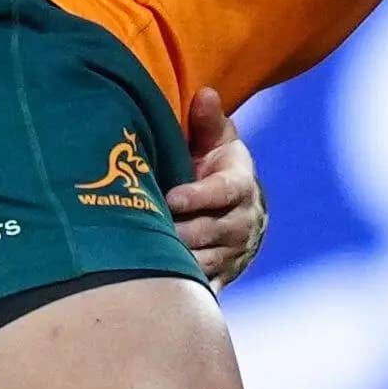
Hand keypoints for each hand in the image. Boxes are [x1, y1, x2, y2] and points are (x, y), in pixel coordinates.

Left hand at [167, 86, 267, 286]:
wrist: (236, 208)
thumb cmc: (215, 165)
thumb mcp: (216, 140)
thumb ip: (207, 121)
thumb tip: (204, 94)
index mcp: (240, 186)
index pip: (224, 192)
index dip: (198, 196)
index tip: (171, 198)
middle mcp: (242, 221)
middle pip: (212, 231)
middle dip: (181, 232)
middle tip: (148, 231)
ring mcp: (233, 251)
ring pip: (206, 261)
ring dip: (179, 263)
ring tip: (145, 259)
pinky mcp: (222, 274)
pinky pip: (205, 288)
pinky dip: (185, 294)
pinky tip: (158, 294)